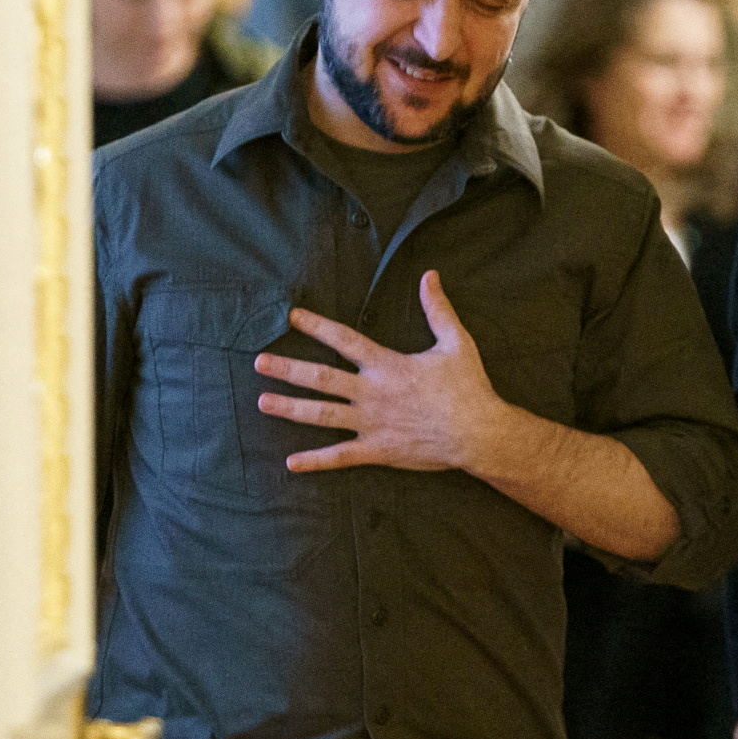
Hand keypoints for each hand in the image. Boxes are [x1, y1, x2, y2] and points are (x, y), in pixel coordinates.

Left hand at [253, 271, 512, 474]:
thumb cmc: (468, 388)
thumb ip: (438, 309)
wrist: (478, 433)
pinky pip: (340, 457)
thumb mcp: (456, 342)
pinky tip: (291, 463)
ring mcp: (371, 424)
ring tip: (263, 402)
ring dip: (290, 408)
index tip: (292, 316)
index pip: (344, 341)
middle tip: (259, 362)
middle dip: (288, 369)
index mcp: (387, 365)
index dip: (317, 326)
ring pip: (322, 416)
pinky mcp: (378, 451)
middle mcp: (372, 393)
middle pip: (321, 378)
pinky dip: (315, 461)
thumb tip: (430, 275)